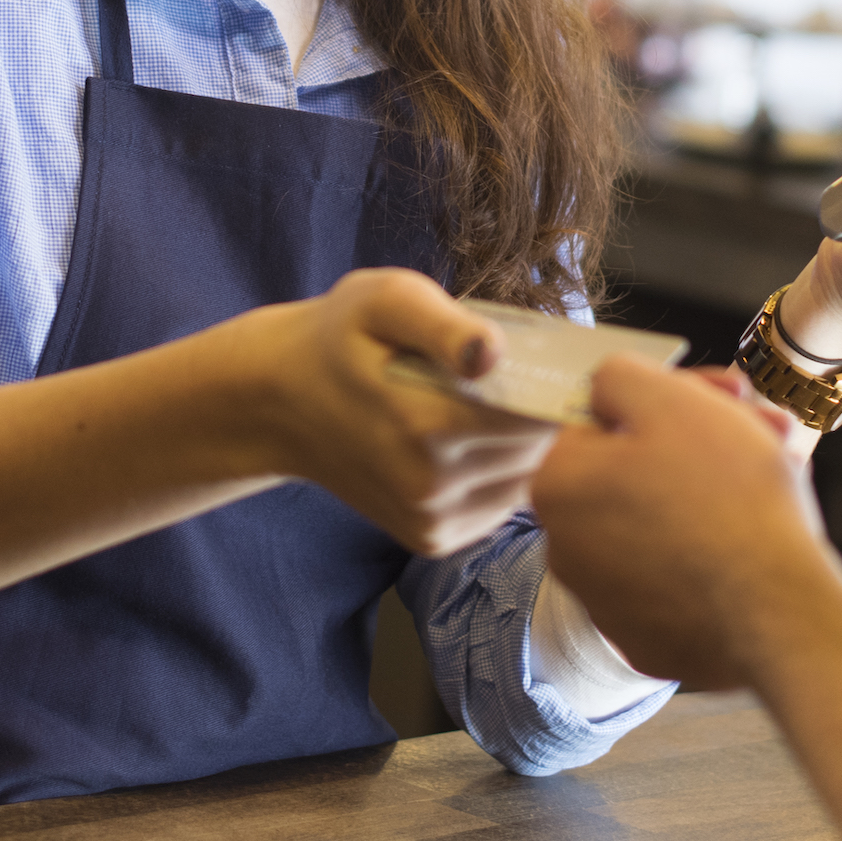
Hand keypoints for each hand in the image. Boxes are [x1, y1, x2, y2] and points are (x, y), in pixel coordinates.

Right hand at [217, 266, 560, 554]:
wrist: (281, 402)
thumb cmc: (342, 338)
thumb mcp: (386, 300)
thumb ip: (443, 325)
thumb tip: (491, 354)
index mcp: (429, 423)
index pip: (542, 418)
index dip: (560, 389)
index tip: (552, 363)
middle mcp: (433, 485)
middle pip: (541, 453)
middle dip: (542, 416)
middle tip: (518, 380)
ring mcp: (431, 519)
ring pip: (527, 484)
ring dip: (524, 450)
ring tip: (488, 408)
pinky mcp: (431, 539)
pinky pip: (499, 508)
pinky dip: (500, 477)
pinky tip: (471, 444)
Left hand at [532, 357, 841, 690]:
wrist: (779, 616)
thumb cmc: (728, 502)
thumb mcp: (670, 400)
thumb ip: (620, 376)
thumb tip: (607, 386)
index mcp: (559, 485)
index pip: (605, 418)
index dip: (670, 399)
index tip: (723, 396)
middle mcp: (566, 549)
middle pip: (633, 470)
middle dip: (698, 443)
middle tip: (762, 432)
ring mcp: (607, 603)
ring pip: (659, 521)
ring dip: (710, 493)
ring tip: (773, 483)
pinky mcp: (649, 641)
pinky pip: (677, 577)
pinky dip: (709, 553)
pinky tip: (753, 540)